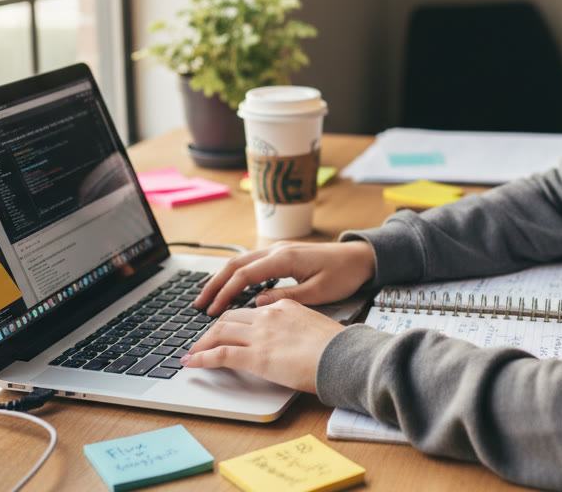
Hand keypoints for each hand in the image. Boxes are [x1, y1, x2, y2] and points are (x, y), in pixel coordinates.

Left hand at [181, 299, 344, 392]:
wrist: (344, 356)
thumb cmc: (337, 347)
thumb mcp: (315, 326)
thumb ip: (296, 326)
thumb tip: (290, 337)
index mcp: (284, 306)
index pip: (250, 310)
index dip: (233, 320)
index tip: (226, 328)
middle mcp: (268, 316)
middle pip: (229, 318)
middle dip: (212, 329)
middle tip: (202, 340)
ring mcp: (260, 335)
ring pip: (219, 332)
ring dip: (202, 343)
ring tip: (192, 353)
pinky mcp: (256, 357)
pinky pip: (219, 355)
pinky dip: (201, 358)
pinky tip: (192, 363)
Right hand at [192, 240, 376, 315]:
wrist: (362, 257)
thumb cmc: (344, 275)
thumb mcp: (318, 292)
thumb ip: (286, 297)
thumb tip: (256, 303)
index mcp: (284, 259)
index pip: (244, 275)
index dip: (225, 293)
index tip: (211, 310)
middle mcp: (277, 250)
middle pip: (235, 265)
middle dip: (214, 284)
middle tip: (199, 304)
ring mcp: (279, 250)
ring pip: (241, 261)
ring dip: (222, 278)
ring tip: (206, 296)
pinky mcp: (283, 254)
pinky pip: (252, 262)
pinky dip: (236, 274)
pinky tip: (230, 286)